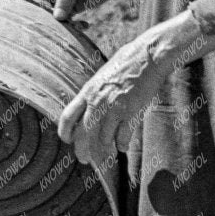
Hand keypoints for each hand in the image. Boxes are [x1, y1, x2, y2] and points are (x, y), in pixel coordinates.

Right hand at [31, 0, 130, 21]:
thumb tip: (56, 17)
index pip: (36, 1)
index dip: (41, 13)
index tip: (53, 22)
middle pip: (44, 12)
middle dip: (54, 21)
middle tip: (68, 25)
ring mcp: (60, 1)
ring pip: (56, 19)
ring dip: (66, 25)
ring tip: (79, 26)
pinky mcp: (70, 8)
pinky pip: (67, 21)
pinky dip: (74, 25)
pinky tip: (85, 25)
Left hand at [57, 14, 196, 169]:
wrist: (149, 55)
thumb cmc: (127, 62)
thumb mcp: (102, 76)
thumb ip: (94, 93)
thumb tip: (88, 110)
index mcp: (87, 91)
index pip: (67, 117)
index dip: (65, 133)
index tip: (68, 140)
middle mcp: (97, 100)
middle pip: (82, 133)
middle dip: (82, 150)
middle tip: (84, 160)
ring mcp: (113, 106)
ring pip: (103, 138)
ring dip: (107, 146)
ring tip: (111, 148)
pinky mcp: (130, 111)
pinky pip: (123, 136)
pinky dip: (122, 144)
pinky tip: (123, 146)